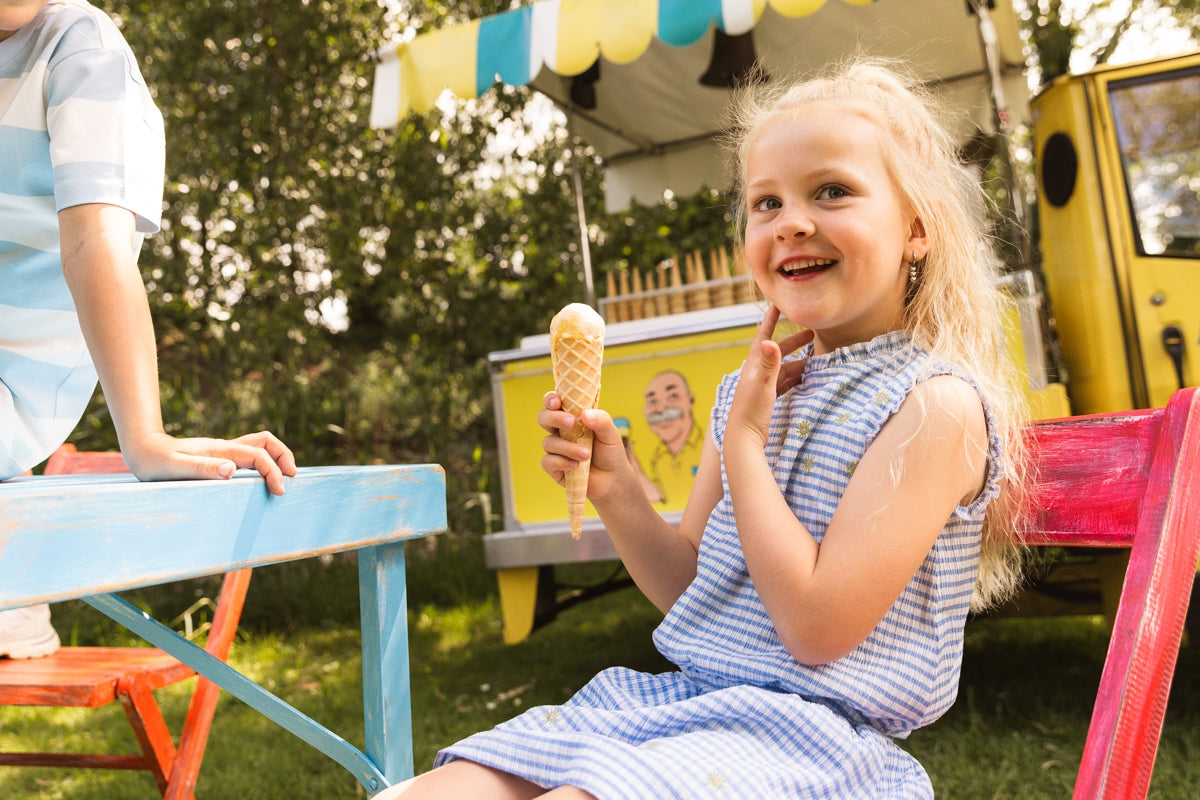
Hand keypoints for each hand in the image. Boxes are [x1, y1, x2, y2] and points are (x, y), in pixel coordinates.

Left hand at [122, 430, 297, 494]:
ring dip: (276, 457)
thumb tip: (232, 470)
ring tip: (285, 476)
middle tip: (292, 478)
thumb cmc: (156, 461)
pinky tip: (261, 478)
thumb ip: (202, 468)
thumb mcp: (175, 468)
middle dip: (284, 457)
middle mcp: (226, 447)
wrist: (143, 450)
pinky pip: (249, 455)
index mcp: (220, 449)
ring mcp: (223, 451)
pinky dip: (263, 461)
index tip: (279, 491)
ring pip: (260, 446)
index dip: (273, 471)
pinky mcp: (219, 458)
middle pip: (266, 443)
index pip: (257, 455)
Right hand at [537, 392, 631, 504]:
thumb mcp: (611, 434)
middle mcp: (561, 431)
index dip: (550, 399)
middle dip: (554, 418)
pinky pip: (547, 461)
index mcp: (572, 417)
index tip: (557, 402)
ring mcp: (556, 449)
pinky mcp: (554, 467)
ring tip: (586, 455)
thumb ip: (601, 420)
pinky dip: (562, 462)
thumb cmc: (611, 452)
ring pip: (548, 442)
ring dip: (568, 447)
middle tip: (571, 423)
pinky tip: (576, 466)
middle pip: (543, 418)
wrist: (613, 479)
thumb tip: (584, 414)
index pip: (554, 403)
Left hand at [726, 306, 812, 447]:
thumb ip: (768, 363)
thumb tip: (771, 342)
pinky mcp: (766, 399)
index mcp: (753, 365)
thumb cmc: (751, 411)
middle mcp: (756, 372)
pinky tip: (805, 379)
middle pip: (777, 352)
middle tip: (812, 334)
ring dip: (798, 363)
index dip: (771, 320)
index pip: (763, 337)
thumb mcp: (762, 385)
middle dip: (794, 342)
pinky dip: (794, 378)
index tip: (779, 304)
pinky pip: (783, 383)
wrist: (743, 438)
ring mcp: (761, 386)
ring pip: (783, 369)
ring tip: (816, 359)